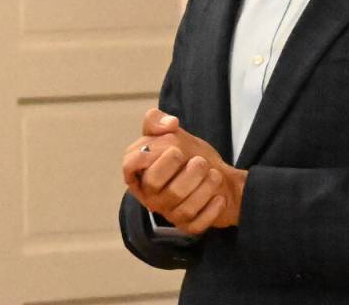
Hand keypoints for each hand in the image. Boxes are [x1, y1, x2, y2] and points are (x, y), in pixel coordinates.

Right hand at [122, 108, 246, 233]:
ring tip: (214, 174)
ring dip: (203, 186)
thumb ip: (158, 121)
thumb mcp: (173, 133)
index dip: (147, 156)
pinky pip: (197, 224)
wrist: (217, 175)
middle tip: (199, 161)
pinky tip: (218, 197)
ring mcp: (168, 213)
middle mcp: (151, 195)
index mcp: (141, 172)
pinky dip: (211, 209)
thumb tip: (169, 123)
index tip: (173, 148)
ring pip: (180, 206)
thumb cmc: (188, 155)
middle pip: (156, 185)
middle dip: (181, 169)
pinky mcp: (187, 227)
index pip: (129, 165)